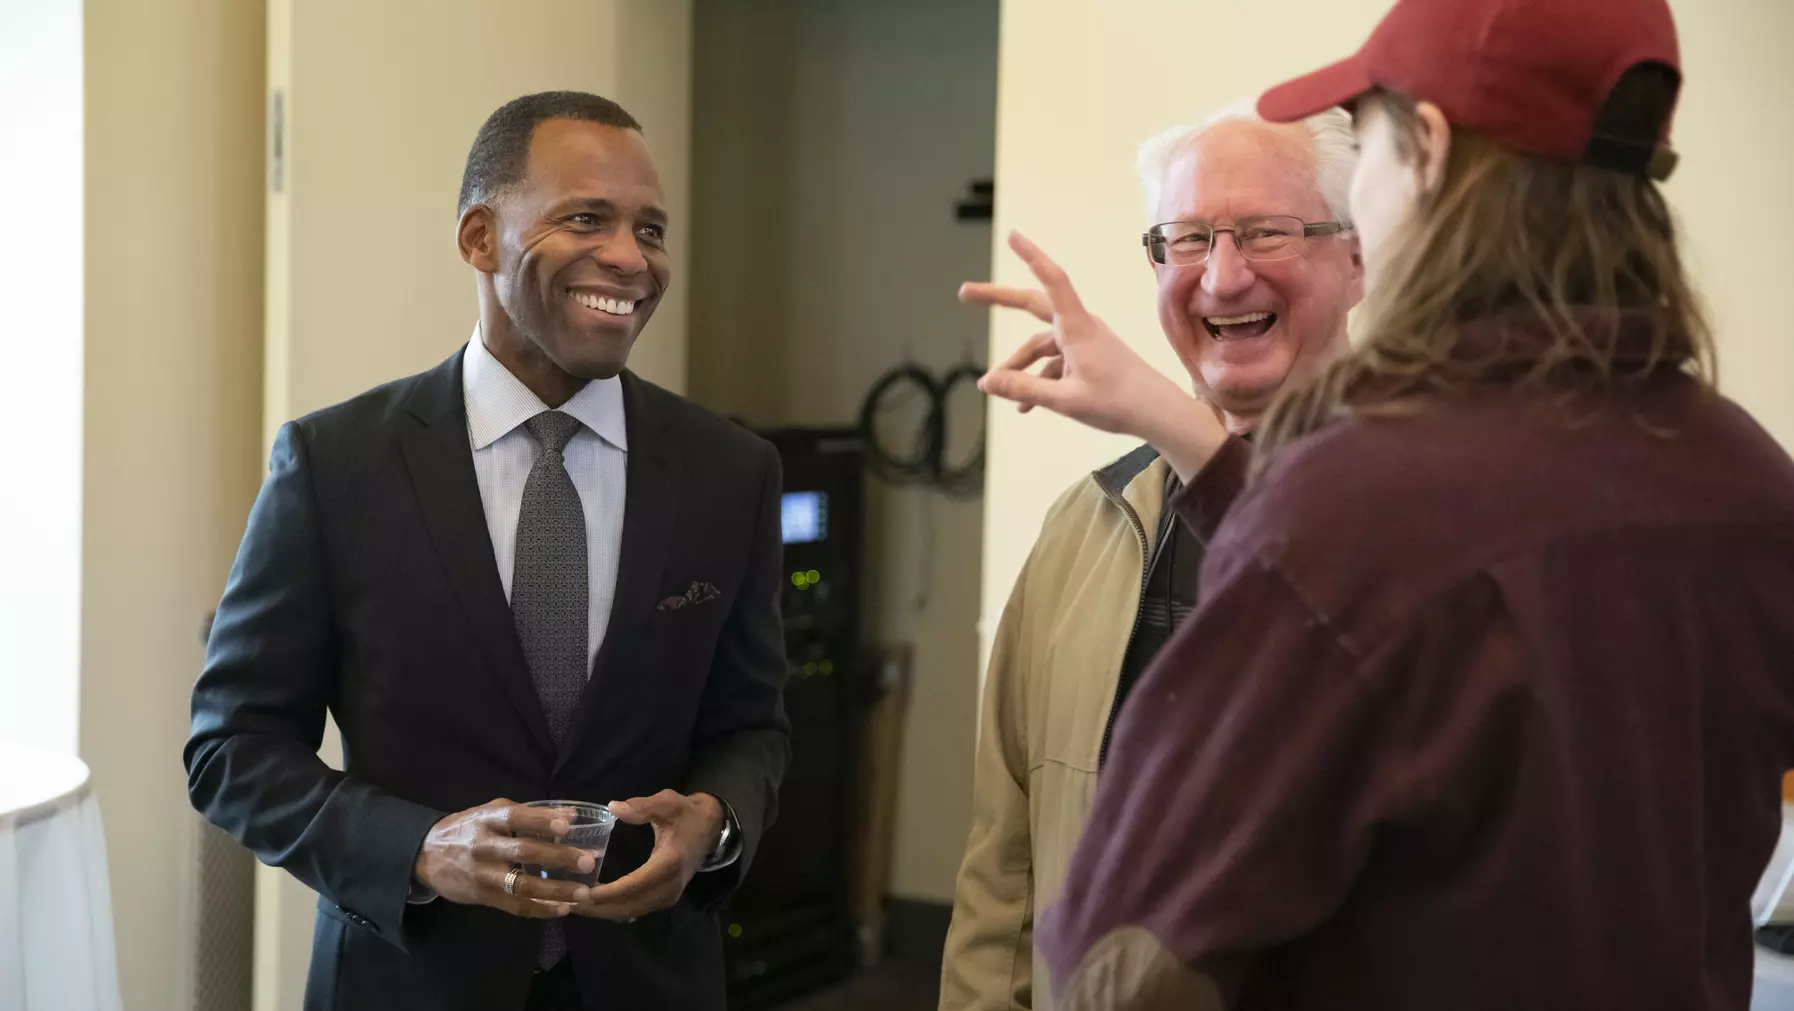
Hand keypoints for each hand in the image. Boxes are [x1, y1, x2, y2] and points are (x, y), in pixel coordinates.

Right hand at [412, 798, 595, 918]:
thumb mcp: (488, 813)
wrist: (425, 856)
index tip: (568, 823)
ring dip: (555, 890)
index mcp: (487, 820)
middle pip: (524, 852)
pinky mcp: (484, 897)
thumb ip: (524, 814)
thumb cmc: (466, 829)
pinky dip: (541, 909)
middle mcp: (484, 847)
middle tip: (588, 861)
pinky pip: (516, 906)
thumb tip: (569, 815)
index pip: (516, 817)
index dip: (541, 820)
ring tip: (582, 893)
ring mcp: (483, 875)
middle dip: (558, 857)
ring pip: (522, 885)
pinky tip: (563, 908)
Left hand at [573, 790, 724, 921]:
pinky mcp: (665, 898)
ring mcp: (669, 895)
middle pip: (629, 905)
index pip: (633, 885)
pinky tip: (596, 906)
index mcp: (668, 864)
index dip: (607, 893)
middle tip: (569, 902)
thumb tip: (613, 807)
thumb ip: (642, 806)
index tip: (581, 893)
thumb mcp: (668, 803)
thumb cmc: (687, 814)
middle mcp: (669, 886)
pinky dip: (616, 909)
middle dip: (598, 907)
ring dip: (604, 911)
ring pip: (632, 911)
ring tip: (576, 906)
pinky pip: (637, 909)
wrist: (711, 828)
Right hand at [963, 231, 1227, 480]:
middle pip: (1033, 305)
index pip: (1051, 281)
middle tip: (965, 293)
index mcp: (1077, 328)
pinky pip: (1055, 364)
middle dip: (1000, 301)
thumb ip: (1025, 389)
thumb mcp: (1066, 400)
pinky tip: (1026, 407)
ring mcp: (1085, 343)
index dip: (1030, 256)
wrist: (1159, 414)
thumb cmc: (1119, 404)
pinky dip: (1039, 380)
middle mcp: (1080, 328)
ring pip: (1041, 346)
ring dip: (1021, 366)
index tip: (1012, 235)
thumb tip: (986, 382)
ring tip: (1004, 393)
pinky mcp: (1090, 359)